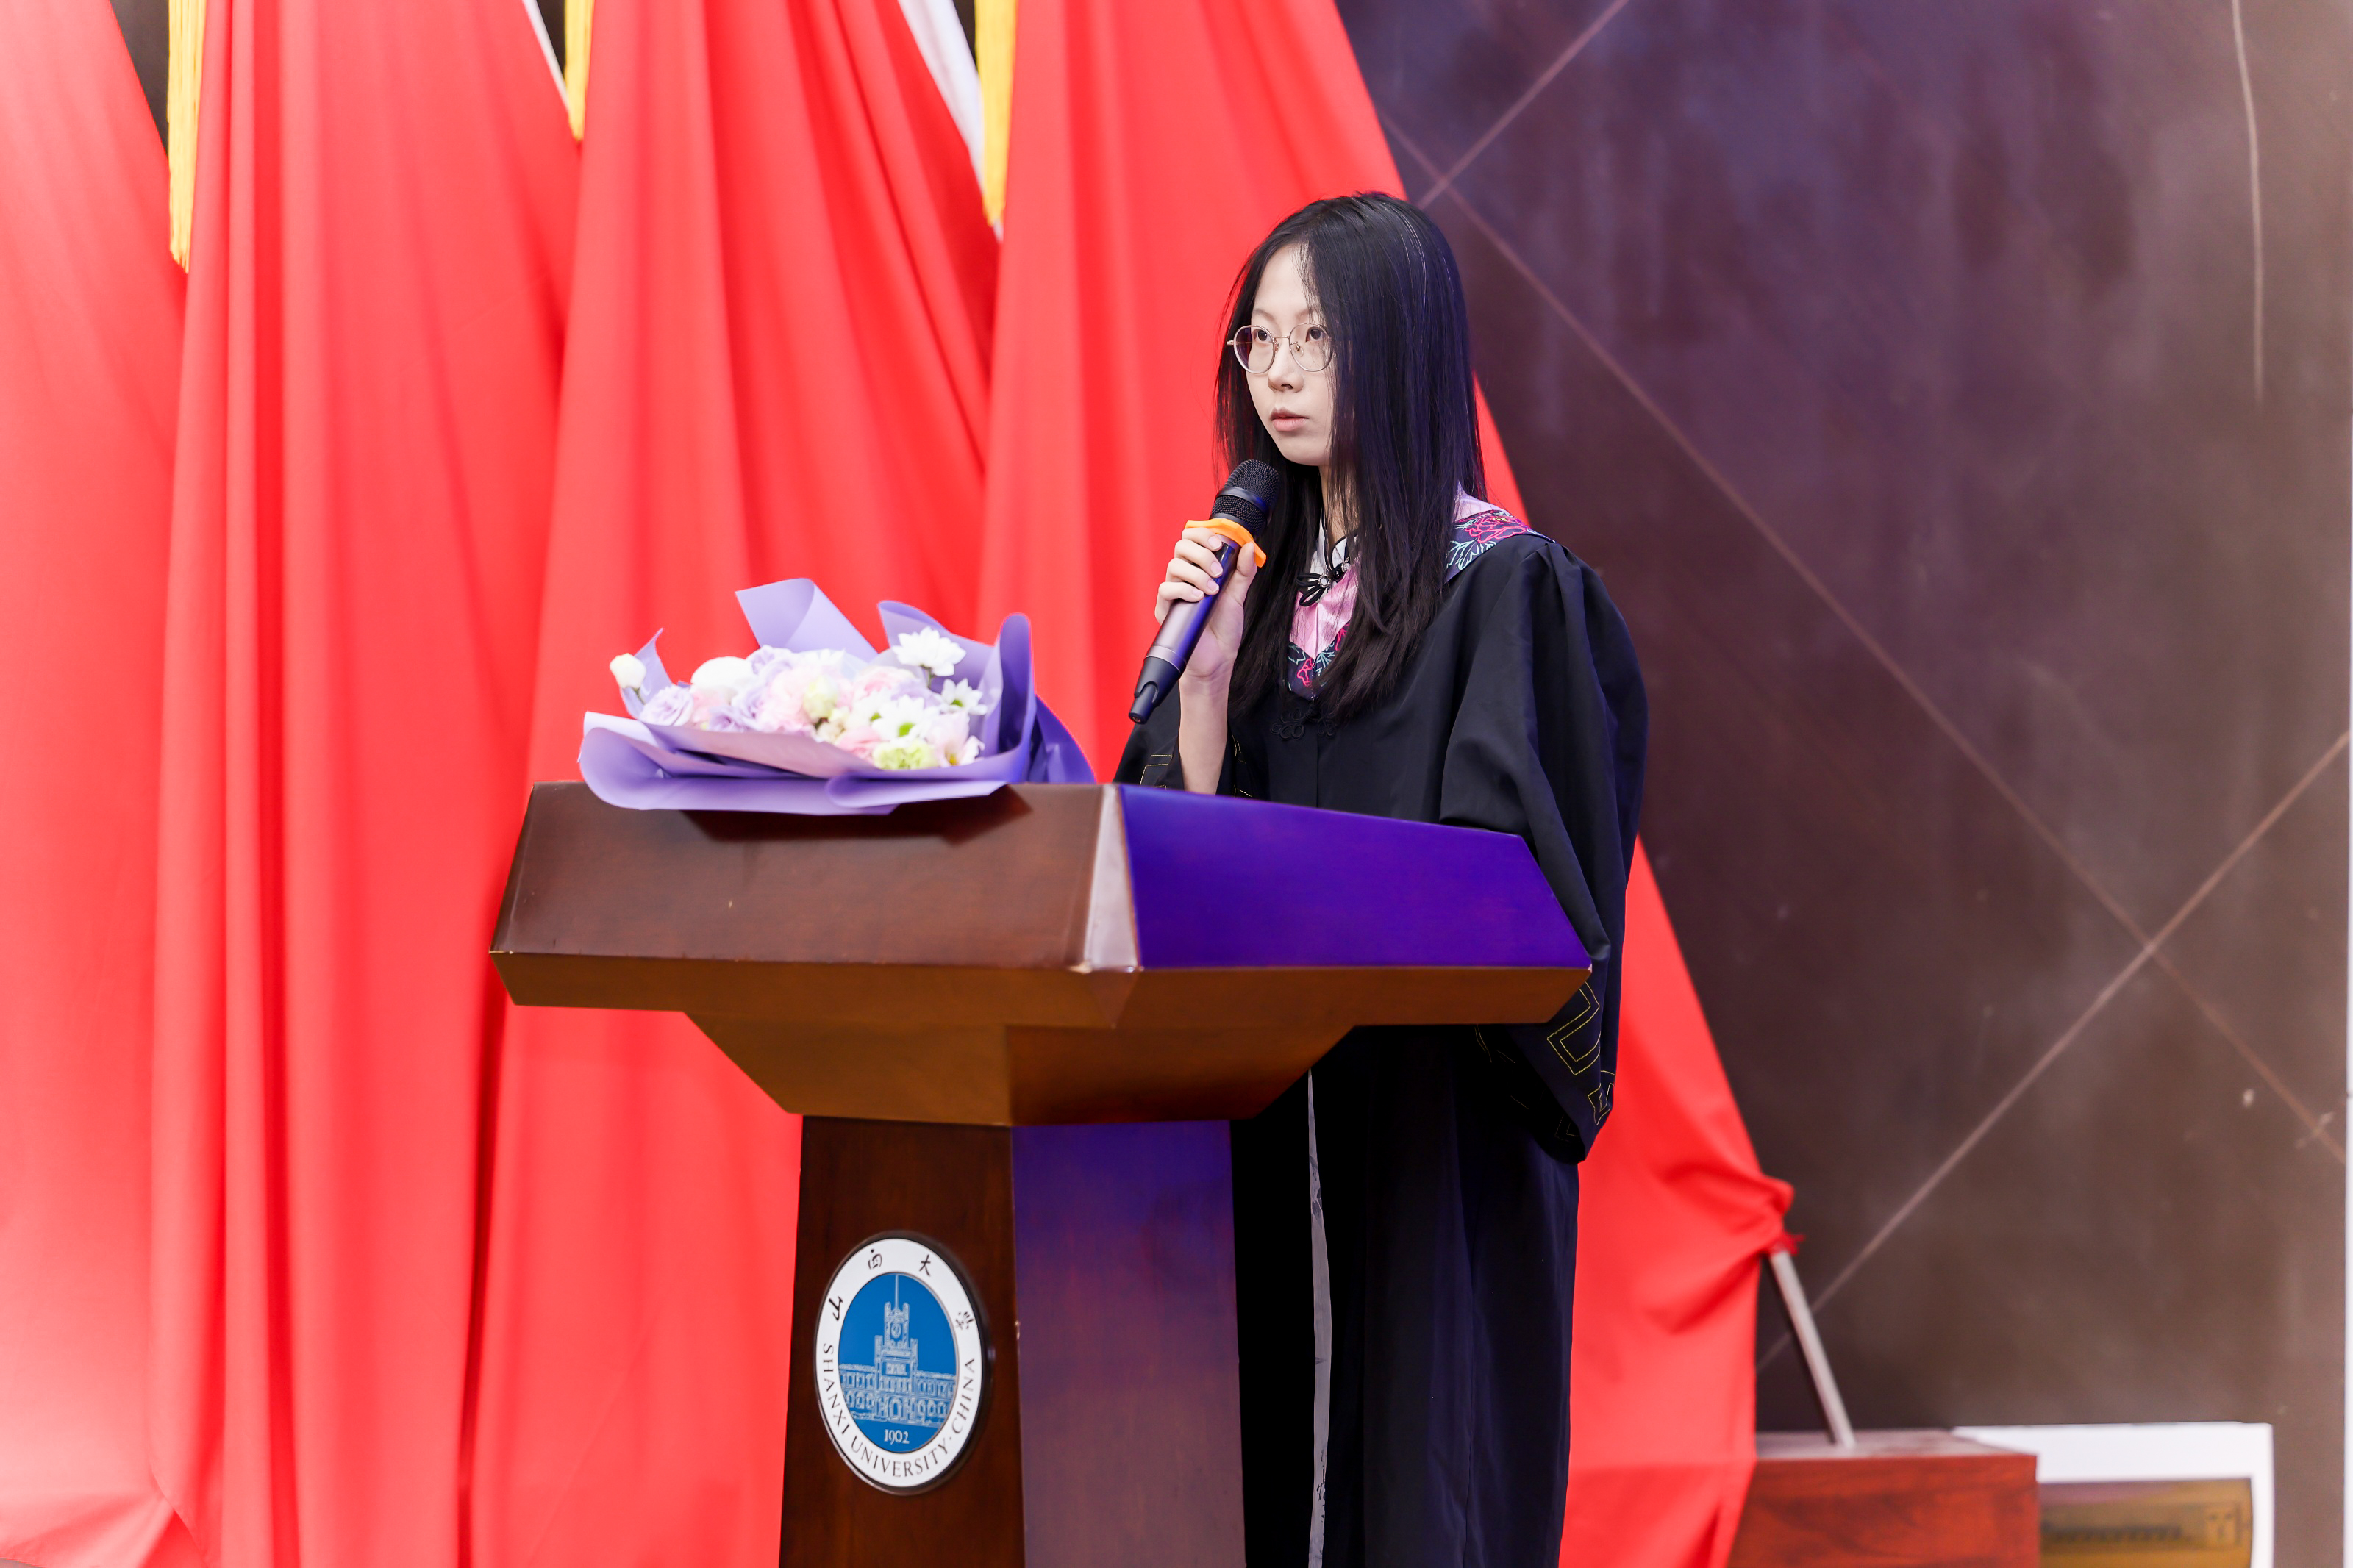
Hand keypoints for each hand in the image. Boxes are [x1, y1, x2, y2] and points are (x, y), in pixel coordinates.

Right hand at [1153, 525, 1259, 691]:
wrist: (1217, 657)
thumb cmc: (1224, 627)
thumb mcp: (1239, 594)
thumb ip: (1244, 571)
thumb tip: (1248, 547)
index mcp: (1200, 569)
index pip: (1193, 539)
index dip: (1203, 535)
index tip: (1219, 545)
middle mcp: (1185, 577)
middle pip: (1181, 547)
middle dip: (1202, 554)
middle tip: (1217, 571)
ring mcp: (1174, 592)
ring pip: (1174, 566)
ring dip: (1196, 574)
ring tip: (1212, 591)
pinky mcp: (1166, 608)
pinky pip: (1166, 589)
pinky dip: (1183, 590)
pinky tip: (1198, 598)